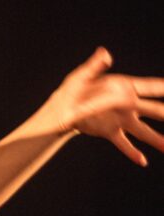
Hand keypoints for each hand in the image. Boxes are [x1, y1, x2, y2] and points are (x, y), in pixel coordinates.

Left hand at [51, 47, 163, 165]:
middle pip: (151, 110)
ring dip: (156, 139)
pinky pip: (124, 144)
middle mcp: (125, 105)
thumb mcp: (81, 77)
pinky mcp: (110, 132)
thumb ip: (94, 67)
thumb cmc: (72, 89)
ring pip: (143, 131)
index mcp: (122, 88)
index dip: (162, 88)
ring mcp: (119, 120)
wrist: (61, 108)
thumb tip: (105, 54)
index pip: (147, 87)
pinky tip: (142, 161)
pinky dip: (132, 152)